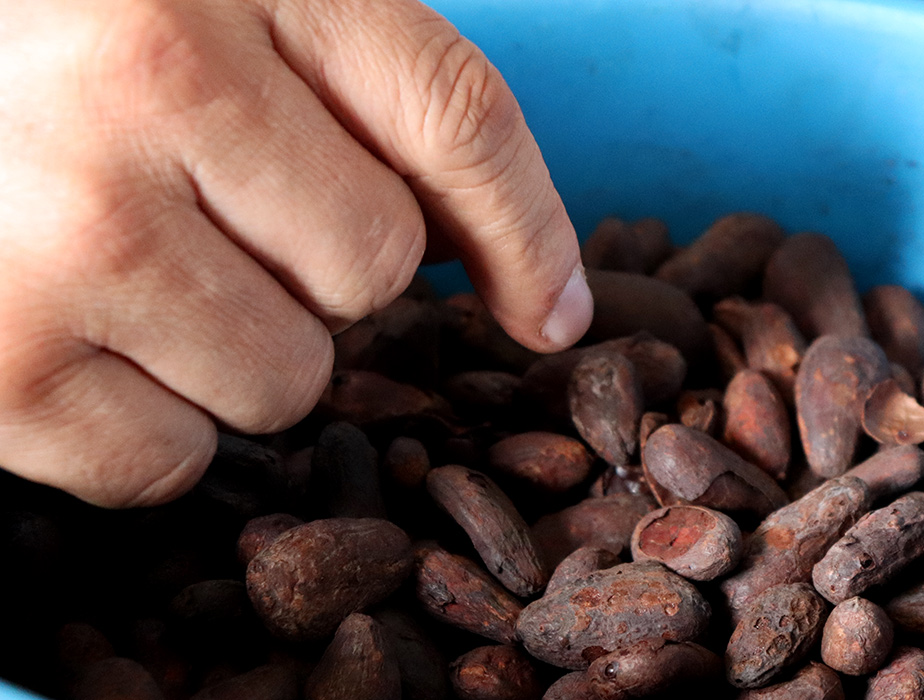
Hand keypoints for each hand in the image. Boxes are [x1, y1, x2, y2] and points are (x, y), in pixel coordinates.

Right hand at [0, 0, 592, 506]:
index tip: (549, 311)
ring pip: (286, 379)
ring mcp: (60, 226)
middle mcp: (141, 77)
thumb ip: (384, 111)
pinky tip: (75, 335)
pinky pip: (170, 464)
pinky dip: (146, 428)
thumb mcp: (231, 14)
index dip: (526, 231)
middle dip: (321, 267)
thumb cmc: (65, 45)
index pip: (456, 117)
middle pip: (375, 266)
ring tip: (127, 267)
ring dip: (238, 351)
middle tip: (207, 213)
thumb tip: (537, 297)